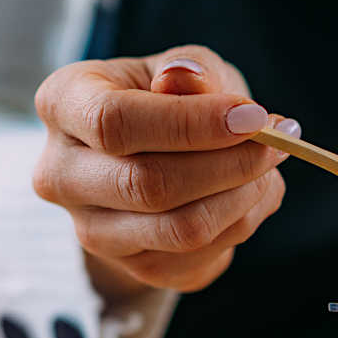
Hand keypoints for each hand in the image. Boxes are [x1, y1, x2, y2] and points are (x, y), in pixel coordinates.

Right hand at [32, 44, 297, 302]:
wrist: (153, 157)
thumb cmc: (168, 100)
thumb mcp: (181, 69)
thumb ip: (190, 70)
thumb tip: (189, 78)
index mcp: (62, 105)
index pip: (115, 122)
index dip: (191, 123)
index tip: (254, 117)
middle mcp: (60, 174)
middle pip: (148, 184)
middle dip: (230, 164)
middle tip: (278, 143)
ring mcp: (92, 231)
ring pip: (180, 229)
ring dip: (243, 197)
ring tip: (269, 167)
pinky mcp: (134, 268)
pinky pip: (200, 256)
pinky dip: (242, 222)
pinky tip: (252, 193)